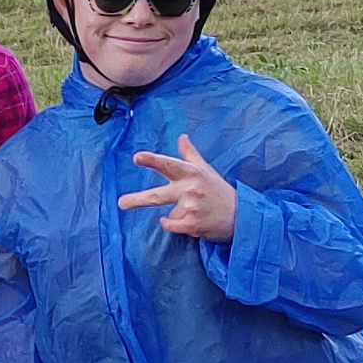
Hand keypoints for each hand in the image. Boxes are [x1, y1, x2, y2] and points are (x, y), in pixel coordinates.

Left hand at [119, 134, 235, 241]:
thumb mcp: (206, 169)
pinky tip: (188, 221)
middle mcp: (190, 189)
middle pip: (157, 196)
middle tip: (121, 203)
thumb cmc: (218, 191)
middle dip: (138, 200)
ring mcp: (192, 208)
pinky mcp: (193, 225)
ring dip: (175, 215)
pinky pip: (172, 226)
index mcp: (192, 173)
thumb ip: (190, 154)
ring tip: (194, 212)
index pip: (168, 165)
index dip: (152, 161)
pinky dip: (174, 225)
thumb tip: (182, 137)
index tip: (137, 157)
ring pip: (168, 214)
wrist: (241, 216)